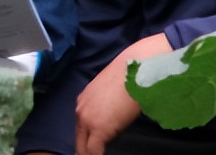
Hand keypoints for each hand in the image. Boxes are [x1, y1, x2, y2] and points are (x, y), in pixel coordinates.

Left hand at [75, 33, 172, 154]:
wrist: (136, 69)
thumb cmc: (129, 76)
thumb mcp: (111, 91)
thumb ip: (105, 107)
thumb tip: (111, 119)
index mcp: (83, 101)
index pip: (81, 127)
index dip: (86, 140)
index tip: (90, 148)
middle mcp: (81, 110)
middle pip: (79, 139)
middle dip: (84, 149)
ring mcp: (87, 120)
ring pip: (83, 147)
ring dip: (89, 153)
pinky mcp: (99, 130)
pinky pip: (93, 152)